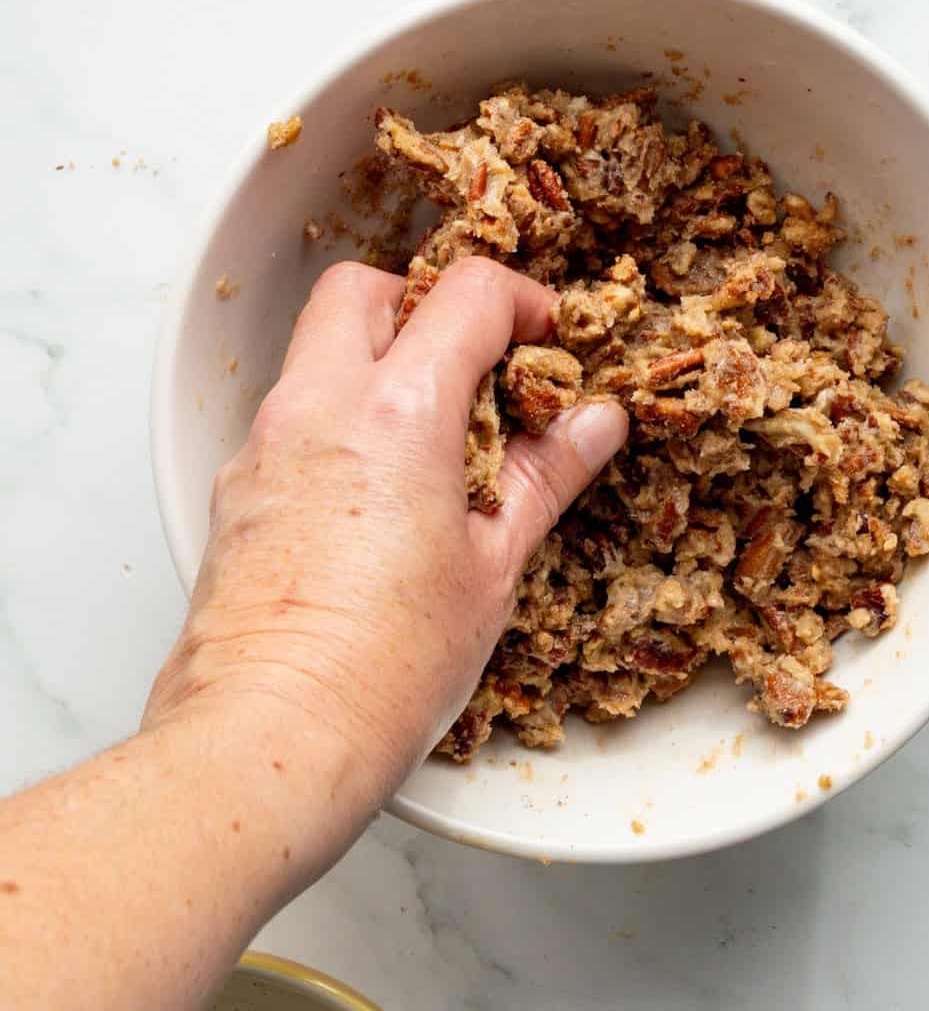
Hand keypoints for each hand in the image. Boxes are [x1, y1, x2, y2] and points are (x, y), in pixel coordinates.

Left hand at [144, 257, 627, 809]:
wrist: (272, 735)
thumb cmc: (385, 666)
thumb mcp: (494, 563)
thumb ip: (548, 474)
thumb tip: (595, 423)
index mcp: (398, 414)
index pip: (467, 295)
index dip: (522, 301)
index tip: (545, 337)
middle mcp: (319, 407)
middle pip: (365, 288)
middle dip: (426, 304)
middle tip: (476, 363)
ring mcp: (266, 443)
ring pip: (320, 348)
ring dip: (380, 360)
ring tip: (437, 436)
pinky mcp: (239, 486)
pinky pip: (294, 413)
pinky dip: (342, 417)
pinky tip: (381, 489)